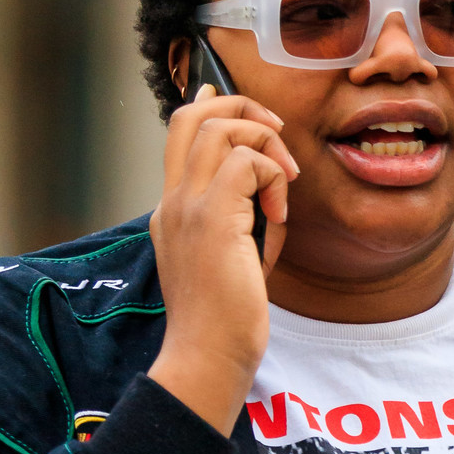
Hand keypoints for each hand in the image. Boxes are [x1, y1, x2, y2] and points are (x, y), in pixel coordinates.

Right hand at [148, 88, 298, 436]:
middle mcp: (172, 202)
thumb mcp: (231, 260)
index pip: (180, 136)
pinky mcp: (212, 217)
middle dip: (242, 109)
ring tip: (283, 183)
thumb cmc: (224, 323)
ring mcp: (187, 206)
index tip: (228, 97)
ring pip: (220, 127)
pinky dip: (273, 178)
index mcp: (171, 211)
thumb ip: (241, 220)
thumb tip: (271, 189)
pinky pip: (248, 161)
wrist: (207, 357)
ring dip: (263, 143)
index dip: (209, 107)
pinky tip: (279, 216)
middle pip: (193, 115)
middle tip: (276, 136)